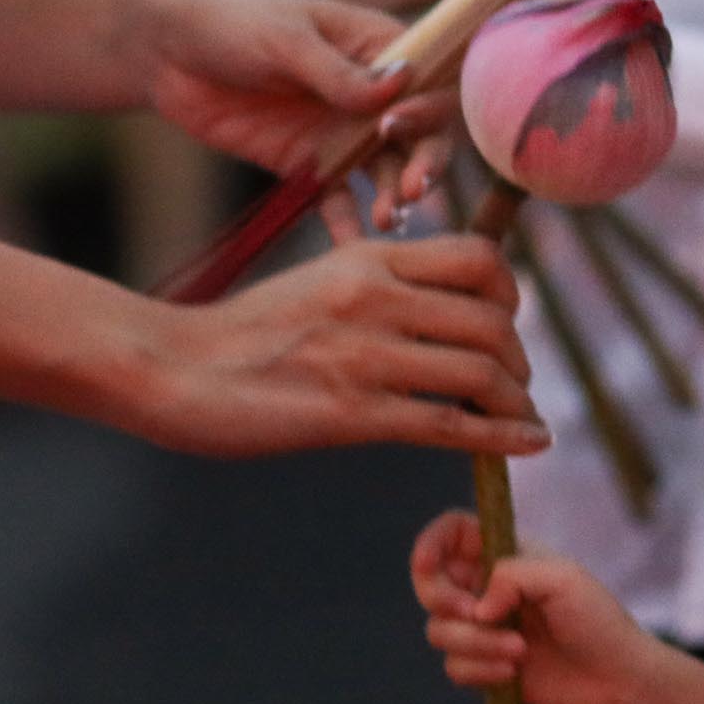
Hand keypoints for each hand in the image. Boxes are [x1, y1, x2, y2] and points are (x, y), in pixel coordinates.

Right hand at [139, 236, 538, 457]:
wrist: (174, 368)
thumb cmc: (243, 333)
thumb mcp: (318, 282)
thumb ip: (378, 285)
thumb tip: (438, 306)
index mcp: (367, 260)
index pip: (479, 258)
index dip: (510, 294)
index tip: (504, 325)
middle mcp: (374, 298)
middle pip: (492, 320)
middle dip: (519, 359)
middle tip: (515, 385)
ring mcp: (365, 356)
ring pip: (481, 373)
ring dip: (515, 402)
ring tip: (521, 420)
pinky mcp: (351, 414)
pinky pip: (450, 425)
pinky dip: (502, 437)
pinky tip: (528, 445)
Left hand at [143, 0, 445, 223]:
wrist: (165, 54)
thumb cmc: (229, 22)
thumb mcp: (283, 40)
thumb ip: (336, 71)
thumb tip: (398, 88)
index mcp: (375, 45)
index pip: (427, 80)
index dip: (428, 108)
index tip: (399, 127)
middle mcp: (370, 92)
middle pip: (419, 133)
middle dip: (424, 161)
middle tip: (411, 189)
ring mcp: (341, 130)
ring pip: (386, 170)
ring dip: (394, 195)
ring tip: (386, 219)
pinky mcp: (309, 163)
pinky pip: (338, 198)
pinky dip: (348, 221)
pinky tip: (352, 247)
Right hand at [410, 512, 660, 703]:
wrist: (619, 681)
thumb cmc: (599, 621)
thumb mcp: (562, 579)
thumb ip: (511, 575)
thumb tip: (477, 607)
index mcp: (504, 556)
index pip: (451, 534)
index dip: (430, 544)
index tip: (426, 565)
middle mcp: (487, 589)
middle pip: (429, 584)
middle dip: (443, 600)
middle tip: (476, 615)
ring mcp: (484, 630)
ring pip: (439, 630)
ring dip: (475, 642)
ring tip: (519, 651)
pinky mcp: (486, 667)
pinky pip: (454, 667)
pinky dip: (479, 670)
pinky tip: (512, 673)